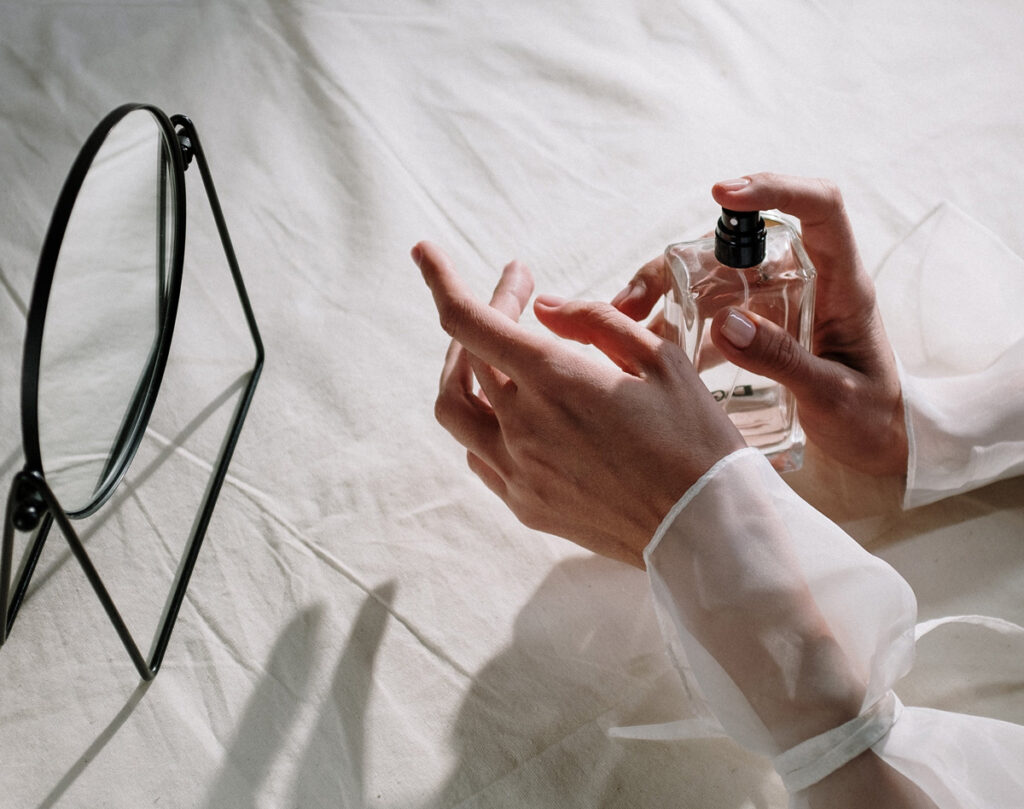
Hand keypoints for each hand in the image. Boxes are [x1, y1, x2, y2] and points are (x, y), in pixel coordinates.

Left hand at [413, 241, 744, 568]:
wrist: (705, 530)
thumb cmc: (693, 439)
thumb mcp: (660, 359)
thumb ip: (593, 322)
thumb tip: (543, 308)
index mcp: (556, 380)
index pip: (470, 321)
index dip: (439, 280)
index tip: (424, 252)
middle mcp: (522, 426)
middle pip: (465, 357)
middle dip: (484, 313)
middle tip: (519, 296)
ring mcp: (517, 471)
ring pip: (455, 409)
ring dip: (463, 369)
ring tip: (495, 351)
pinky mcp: (524, 505)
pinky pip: (477, 453)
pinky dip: (482, 420)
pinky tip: (512, 409)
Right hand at [612, 173, 907, 476]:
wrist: (878, 444)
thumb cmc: (870, 418)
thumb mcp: (834, 396)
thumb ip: (784, 360)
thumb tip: (724, 322)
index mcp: (844, 284)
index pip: (820, 208)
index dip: (775, 189)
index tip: (723, 195)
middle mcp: (807, 280)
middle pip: (740, 242)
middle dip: (680, 258)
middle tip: (635, 298)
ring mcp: (778, 301)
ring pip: (715, 274)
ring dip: (667, 287)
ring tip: (625, 317)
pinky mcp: (758, 326)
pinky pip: (710, 308)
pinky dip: (675, 318)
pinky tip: (645, 340)